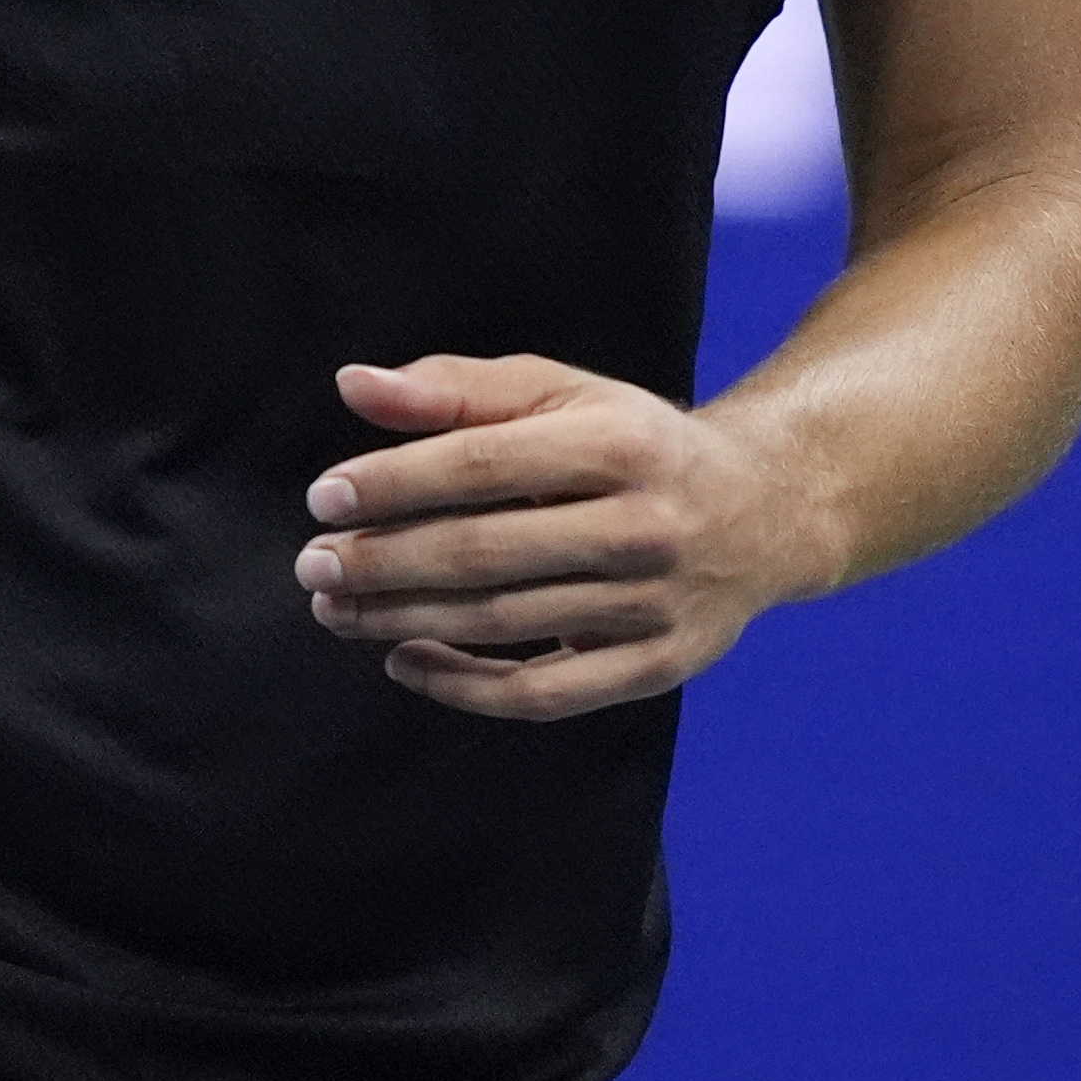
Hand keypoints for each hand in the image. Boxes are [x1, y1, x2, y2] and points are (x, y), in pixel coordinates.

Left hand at [291, 353, 838, 721]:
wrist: (766, 510)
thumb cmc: (635, 442)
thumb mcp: (561, 393)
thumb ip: (456, 389)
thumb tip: (354, 386)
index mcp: (617, 444)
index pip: (480, 466)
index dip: (393, 484)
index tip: (323, 499)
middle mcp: (643, 526)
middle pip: (485, 552)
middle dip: (383, 562)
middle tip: (313, 566)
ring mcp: (654, 605)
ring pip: (504, 623)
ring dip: (404, 620)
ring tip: (338, 609)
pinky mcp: (657, 666)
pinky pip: (544, 694)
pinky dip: (464, 687)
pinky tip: (403, 661)